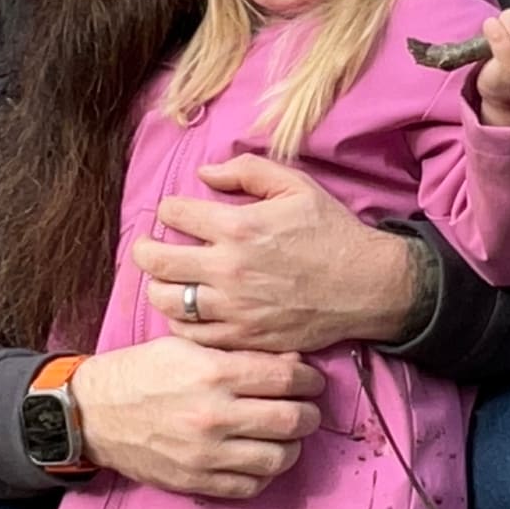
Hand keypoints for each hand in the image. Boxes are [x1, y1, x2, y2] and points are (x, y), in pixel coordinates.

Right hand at [71, 337, 321, 498]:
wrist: (97, 412)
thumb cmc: (146, 369)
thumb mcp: (190, 345)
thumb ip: (239, 352)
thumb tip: (290, 364)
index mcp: (214, 372)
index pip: (285, 379)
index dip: (309, 379)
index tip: (312, 380)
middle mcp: (215, 414)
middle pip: (291, 420)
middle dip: (309, 412)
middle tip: (308, 407)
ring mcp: (207, 453)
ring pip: (279, 457)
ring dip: (293, 445)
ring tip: (288, 433)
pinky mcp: (197, 480)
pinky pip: (251, 485)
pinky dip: (265, 472)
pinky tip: (261, 455)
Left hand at [132, 154, 415, 351]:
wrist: (365, 284)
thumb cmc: (330, 231)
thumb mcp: (295, 185)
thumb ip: (246, 170)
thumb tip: (205, 173)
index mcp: (238, 227)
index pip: (173, 214)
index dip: (169, 210)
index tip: (175, 213)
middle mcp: (228, 269)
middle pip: (156, 261)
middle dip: (144, 249)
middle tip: (147, 247)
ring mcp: (234, 308)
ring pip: (167, 301)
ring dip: (158, 287)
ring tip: (165, 279)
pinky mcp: (243, 337)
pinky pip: (192, 335)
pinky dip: (181, 322)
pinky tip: (188, 310)